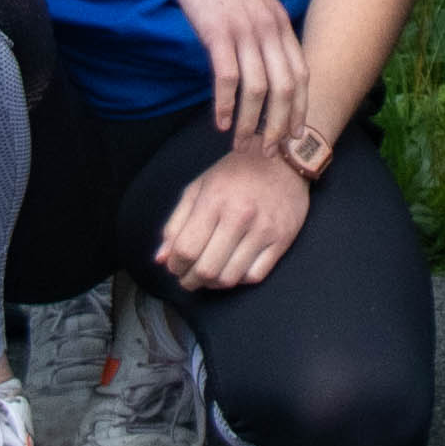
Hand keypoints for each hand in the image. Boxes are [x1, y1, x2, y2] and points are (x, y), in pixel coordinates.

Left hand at [154, 135, 314, 293]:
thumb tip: (161, 259)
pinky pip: (254, 276)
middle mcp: (240, 216)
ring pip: (229, 278)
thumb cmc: (236, 173)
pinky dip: (238, 280)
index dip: (175, 265)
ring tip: (207, 277)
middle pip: (206, 269)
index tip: (175, 265)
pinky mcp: (282, 240)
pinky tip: (231, 269)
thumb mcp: (199, 187)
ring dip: (212, 284)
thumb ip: (177, 223)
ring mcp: (263, 230)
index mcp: (214, 200)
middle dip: (190, 280)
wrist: (283, 160)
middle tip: (188, 278)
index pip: (186, 249)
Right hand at [163, 0, 310, 152]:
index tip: (297, 136)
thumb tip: (267, 65)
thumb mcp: (255, 4)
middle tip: (271, 152)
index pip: (301, 75)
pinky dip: (224, 105)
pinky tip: (219, 122)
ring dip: (250, 122)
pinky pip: (227, 78)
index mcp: (281, 23)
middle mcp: (270, 29)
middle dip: (280, 126)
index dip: (301, 109)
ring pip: (258, 90)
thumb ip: (265, 32)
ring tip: (242, 145)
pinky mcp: (218, 33)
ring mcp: (245, 31)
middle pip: (285, 89)